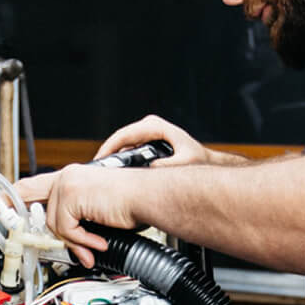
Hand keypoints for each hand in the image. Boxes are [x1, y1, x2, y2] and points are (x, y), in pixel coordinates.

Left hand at [13, 163, 140, 268]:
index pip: (30, 186)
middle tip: (28, 231)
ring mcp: (68, 184)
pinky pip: (66, 229)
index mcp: (70, 178)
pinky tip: (99, 238)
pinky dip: (83, 239)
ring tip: (94, 245)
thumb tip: (68, 244)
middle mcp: (66, 177)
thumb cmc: (132, 205)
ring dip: (76, 241)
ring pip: (55, 225)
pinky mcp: (72, 195)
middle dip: (27, 223)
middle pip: (37, 208)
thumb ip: (76, 224)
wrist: (149, 199)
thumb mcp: (95, 216)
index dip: (9, 197)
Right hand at [94, 114, 210, 165]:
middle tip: (98, 173)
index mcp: (154, 127)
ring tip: (106, 177)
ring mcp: (147, 134)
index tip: (99, 163)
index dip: (108, 149)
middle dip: (109, 157)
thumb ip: (168, 167)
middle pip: (120, 141)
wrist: (206, 163)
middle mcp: (149, 127)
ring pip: (123, 147)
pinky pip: (129, 151)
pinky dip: (122, 162)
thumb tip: (151, 169)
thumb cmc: (197, 161)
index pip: (123, 135)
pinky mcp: (147, 142)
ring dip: (114, 161)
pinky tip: (119, 176)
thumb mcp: (184, 164)